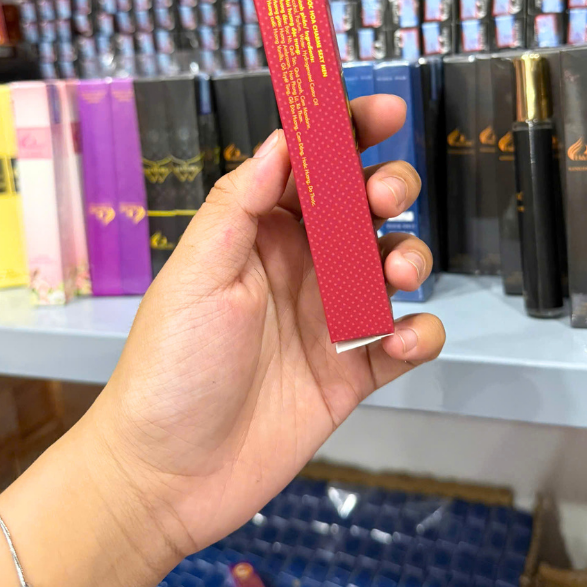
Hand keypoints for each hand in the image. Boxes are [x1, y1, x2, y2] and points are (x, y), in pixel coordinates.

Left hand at [85, 93, 444, 561]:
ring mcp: (331, 318)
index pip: (313, 169)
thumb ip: (240, 203)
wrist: (169, 475)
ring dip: (410, 257)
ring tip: (397, 273)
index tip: (385, 111)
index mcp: (261, 234)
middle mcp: (302, 266)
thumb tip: (284, 137)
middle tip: (386, 197)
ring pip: (393, 267)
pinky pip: (404, 340)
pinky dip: (417, 335)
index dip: (349, 134)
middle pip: (364, 210)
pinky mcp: (353, 370)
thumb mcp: (198, 273)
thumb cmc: (171, 366)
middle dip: (388, 190)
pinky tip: (399, 341)